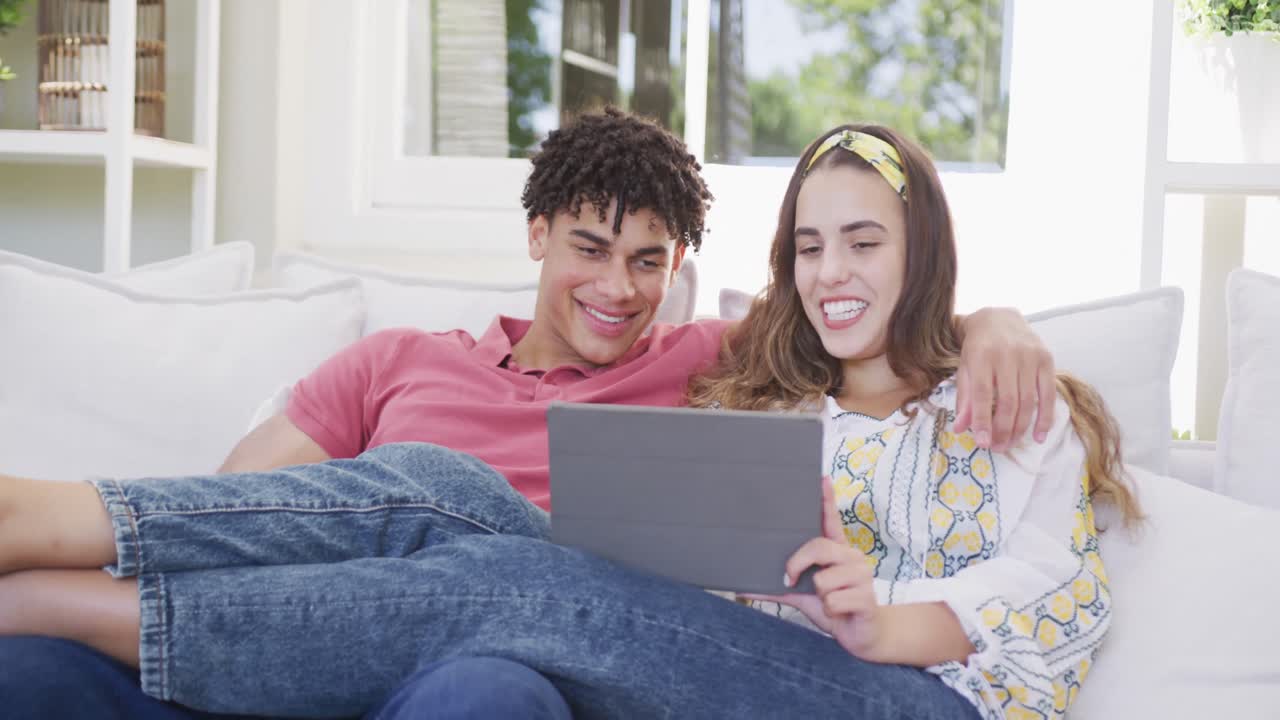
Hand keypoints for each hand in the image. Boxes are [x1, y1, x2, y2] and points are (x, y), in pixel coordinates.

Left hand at [742, 479, 885, 660]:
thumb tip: (742, 587)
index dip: (826, 500)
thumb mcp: (800, 596)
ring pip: (822, 581)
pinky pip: (833, 600)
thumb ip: (776, 588)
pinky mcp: (867, 597)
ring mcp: (862, 575)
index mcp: (837, 551)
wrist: (861, 636)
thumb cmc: (832, 608)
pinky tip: (841, 612)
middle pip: (818, 547)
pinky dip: (831, 611)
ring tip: (832, 603)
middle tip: (792, 579)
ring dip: (820, 598)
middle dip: (798, 565)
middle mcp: (852, 557)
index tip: (821, 478)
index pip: (831, 521)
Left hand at [954, 307, 1055, 450]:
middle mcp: (1007, 354)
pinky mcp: (1046, 359)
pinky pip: (1048, 394)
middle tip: (998, 448)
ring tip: (1010, 444)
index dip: (983, 420)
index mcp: (981, 355)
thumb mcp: (965, 368)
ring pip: (1028, 401)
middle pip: (1008, 401)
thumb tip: (960, 429)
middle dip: (1003, 429)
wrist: (999, 319)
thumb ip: (964, 398)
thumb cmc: (978, 348)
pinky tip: (1038, 436)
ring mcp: (1030, 356)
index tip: (982, 443)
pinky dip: (1045, 418)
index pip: (982, 393)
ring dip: (1020, 428)